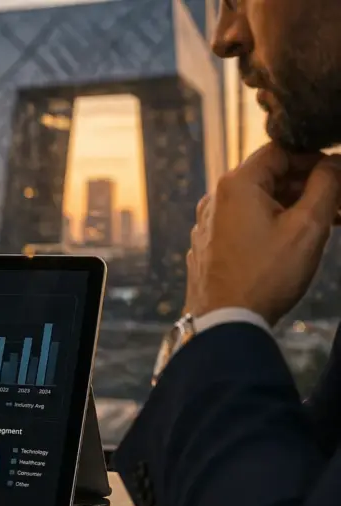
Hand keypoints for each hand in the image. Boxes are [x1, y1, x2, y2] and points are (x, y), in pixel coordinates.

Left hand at [185, 143, 340, 326]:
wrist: (224, 322)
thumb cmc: (266, 275)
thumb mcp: (307, 226)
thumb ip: (326, 185)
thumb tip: (334, 162)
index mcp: (236, 185)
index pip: (280, 151)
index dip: (315, 157)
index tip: (338, 173)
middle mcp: (215, 199)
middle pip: (269, 176)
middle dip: (308, 185)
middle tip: (340, 201)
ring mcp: (209, 224)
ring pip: (259, 202)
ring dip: (294, 206)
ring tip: (329, 222)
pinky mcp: (210, 246)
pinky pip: (245, 223)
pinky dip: (272, 224)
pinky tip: (296, 241)